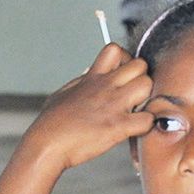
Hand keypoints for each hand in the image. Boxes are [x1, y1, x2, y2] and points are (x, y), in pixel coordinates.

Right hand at [22, 41, 153, 171]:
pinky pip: (147, 119)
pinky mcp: (118, 126)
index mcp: (92, 78)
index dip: (125, 60)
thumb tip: (88, 77)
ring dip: (147, 99)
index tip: (123, 76)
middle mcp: (105, 87)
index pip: (115, 49)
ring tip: (137, 111)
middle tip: (135, 96)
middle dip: (142, 78)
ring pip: (147, 86)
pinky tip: (136, 130)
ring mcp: (113, 105)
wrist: (46, 144)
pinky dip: (146, 126)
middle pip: (140, 65)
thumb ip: (82, 83)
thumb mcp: (64, 93)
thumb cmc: (51, 123)